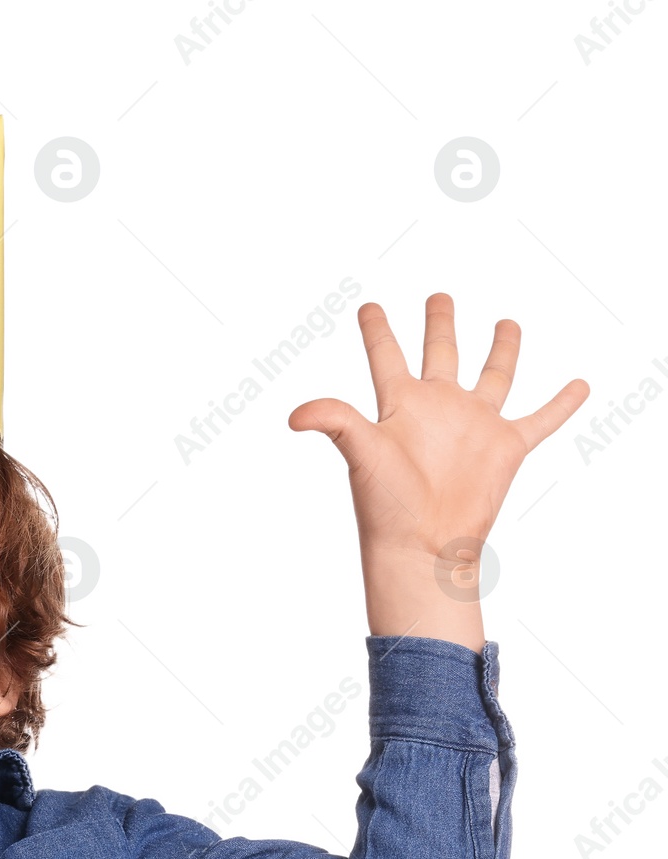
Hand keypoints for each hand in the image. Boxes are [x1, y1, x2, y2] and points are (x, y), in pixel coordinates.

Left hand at [288, 293, 586, 648]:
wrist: (422, 546)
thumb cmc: (386, 505)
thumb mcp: (359, 452)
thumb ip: (333, 421)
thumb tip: (294, 416)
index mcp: (400, 405)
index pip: (386, 356)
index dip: (377, 330)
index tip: (368, 306)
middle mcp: (438, 408)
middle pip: (440, 353)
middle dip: (439, 324)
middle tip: (439, 296)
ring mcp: (474, 426)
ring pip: (494, 376)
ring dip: (502, 349)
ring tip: (506, 323)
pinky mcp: (506, 447)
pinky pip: (541, 420)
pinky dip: (562, 404)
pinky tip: (579, 384)